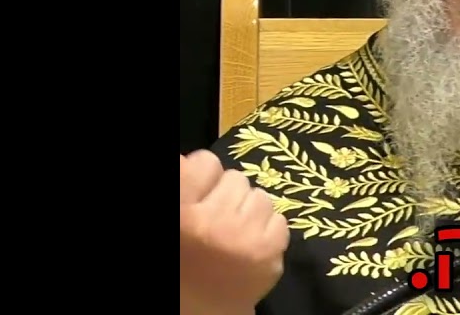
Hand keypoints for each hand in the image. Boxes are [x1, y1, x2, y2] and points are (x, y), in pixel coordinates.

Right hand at [180, 149, 289, 314]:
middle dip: (227, 195)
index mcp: (181, 212)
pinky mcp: (268, 253)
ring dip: (249, 210)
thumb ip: (186, 183)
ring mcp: (244, 237)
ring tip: (233, 232)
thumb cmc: (186, 264)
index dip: (203, 175)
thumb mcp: (180, 220)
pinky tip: (250, 246)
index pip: (204, 163)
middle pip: (235, 179)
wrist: (202, 313)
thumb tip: (194, 159)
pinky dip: (267, 230)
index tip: (200, 193)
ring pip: (260, 197)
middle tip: (216, 219)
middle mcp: (212, 221)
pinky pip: (279, 219)